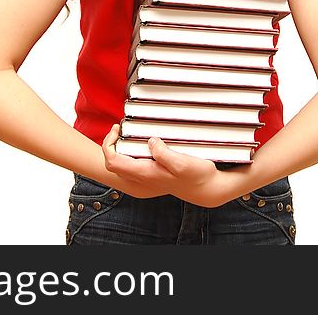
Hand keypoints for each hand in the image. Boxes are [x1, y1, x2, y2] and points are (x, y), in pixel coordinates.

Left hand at [101, 124, 242, 206]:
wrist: (208, 189)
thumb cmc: (197, 177)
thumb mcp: (182, 163)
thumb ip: (163, 153)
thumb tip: (151, 141)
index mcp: (145, 173)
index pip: (113, 161)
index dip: (108, 144)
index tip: (117, 128)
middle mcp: (143, 178)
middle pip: (113, 164)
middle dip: (110, 145)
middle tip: (119, 129)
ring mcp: (148, 178)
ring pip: (122, 166)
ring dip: (119, 149)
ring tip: (127, 133)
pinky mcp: (154, 176)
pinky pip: (133, 165)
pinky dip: (130, 152)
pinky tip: (143, 142)